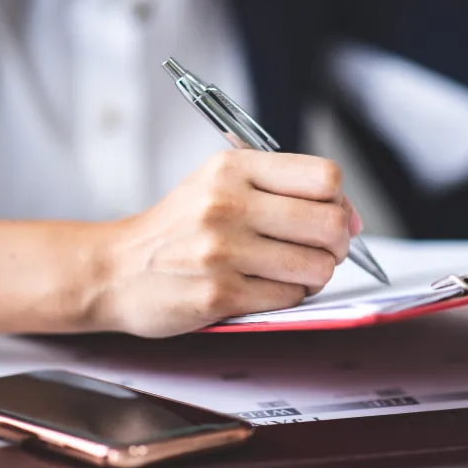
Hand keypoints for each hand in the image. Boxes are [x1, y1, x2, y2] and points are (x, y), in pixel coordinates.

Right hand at [81, 151, 360, 337]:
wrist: (115, 269)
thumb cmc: (177, 227)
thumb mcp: (218, 184)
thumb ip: (281, 190)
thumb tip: (351, 217)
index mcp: (232, 168)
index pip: (324, 177)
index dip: (340, 201)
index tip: (333, 215)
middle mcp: (226, 204)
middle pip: (329, 224)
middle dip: (336, 244)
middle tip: (321, 250)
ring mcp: (221, 251)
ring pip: (316, 267)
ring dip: (313, 275)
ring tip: (288, 272)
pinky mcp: (218, 295)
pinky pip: (288, 298)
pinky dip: (286, 297)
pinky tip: (262, 288)